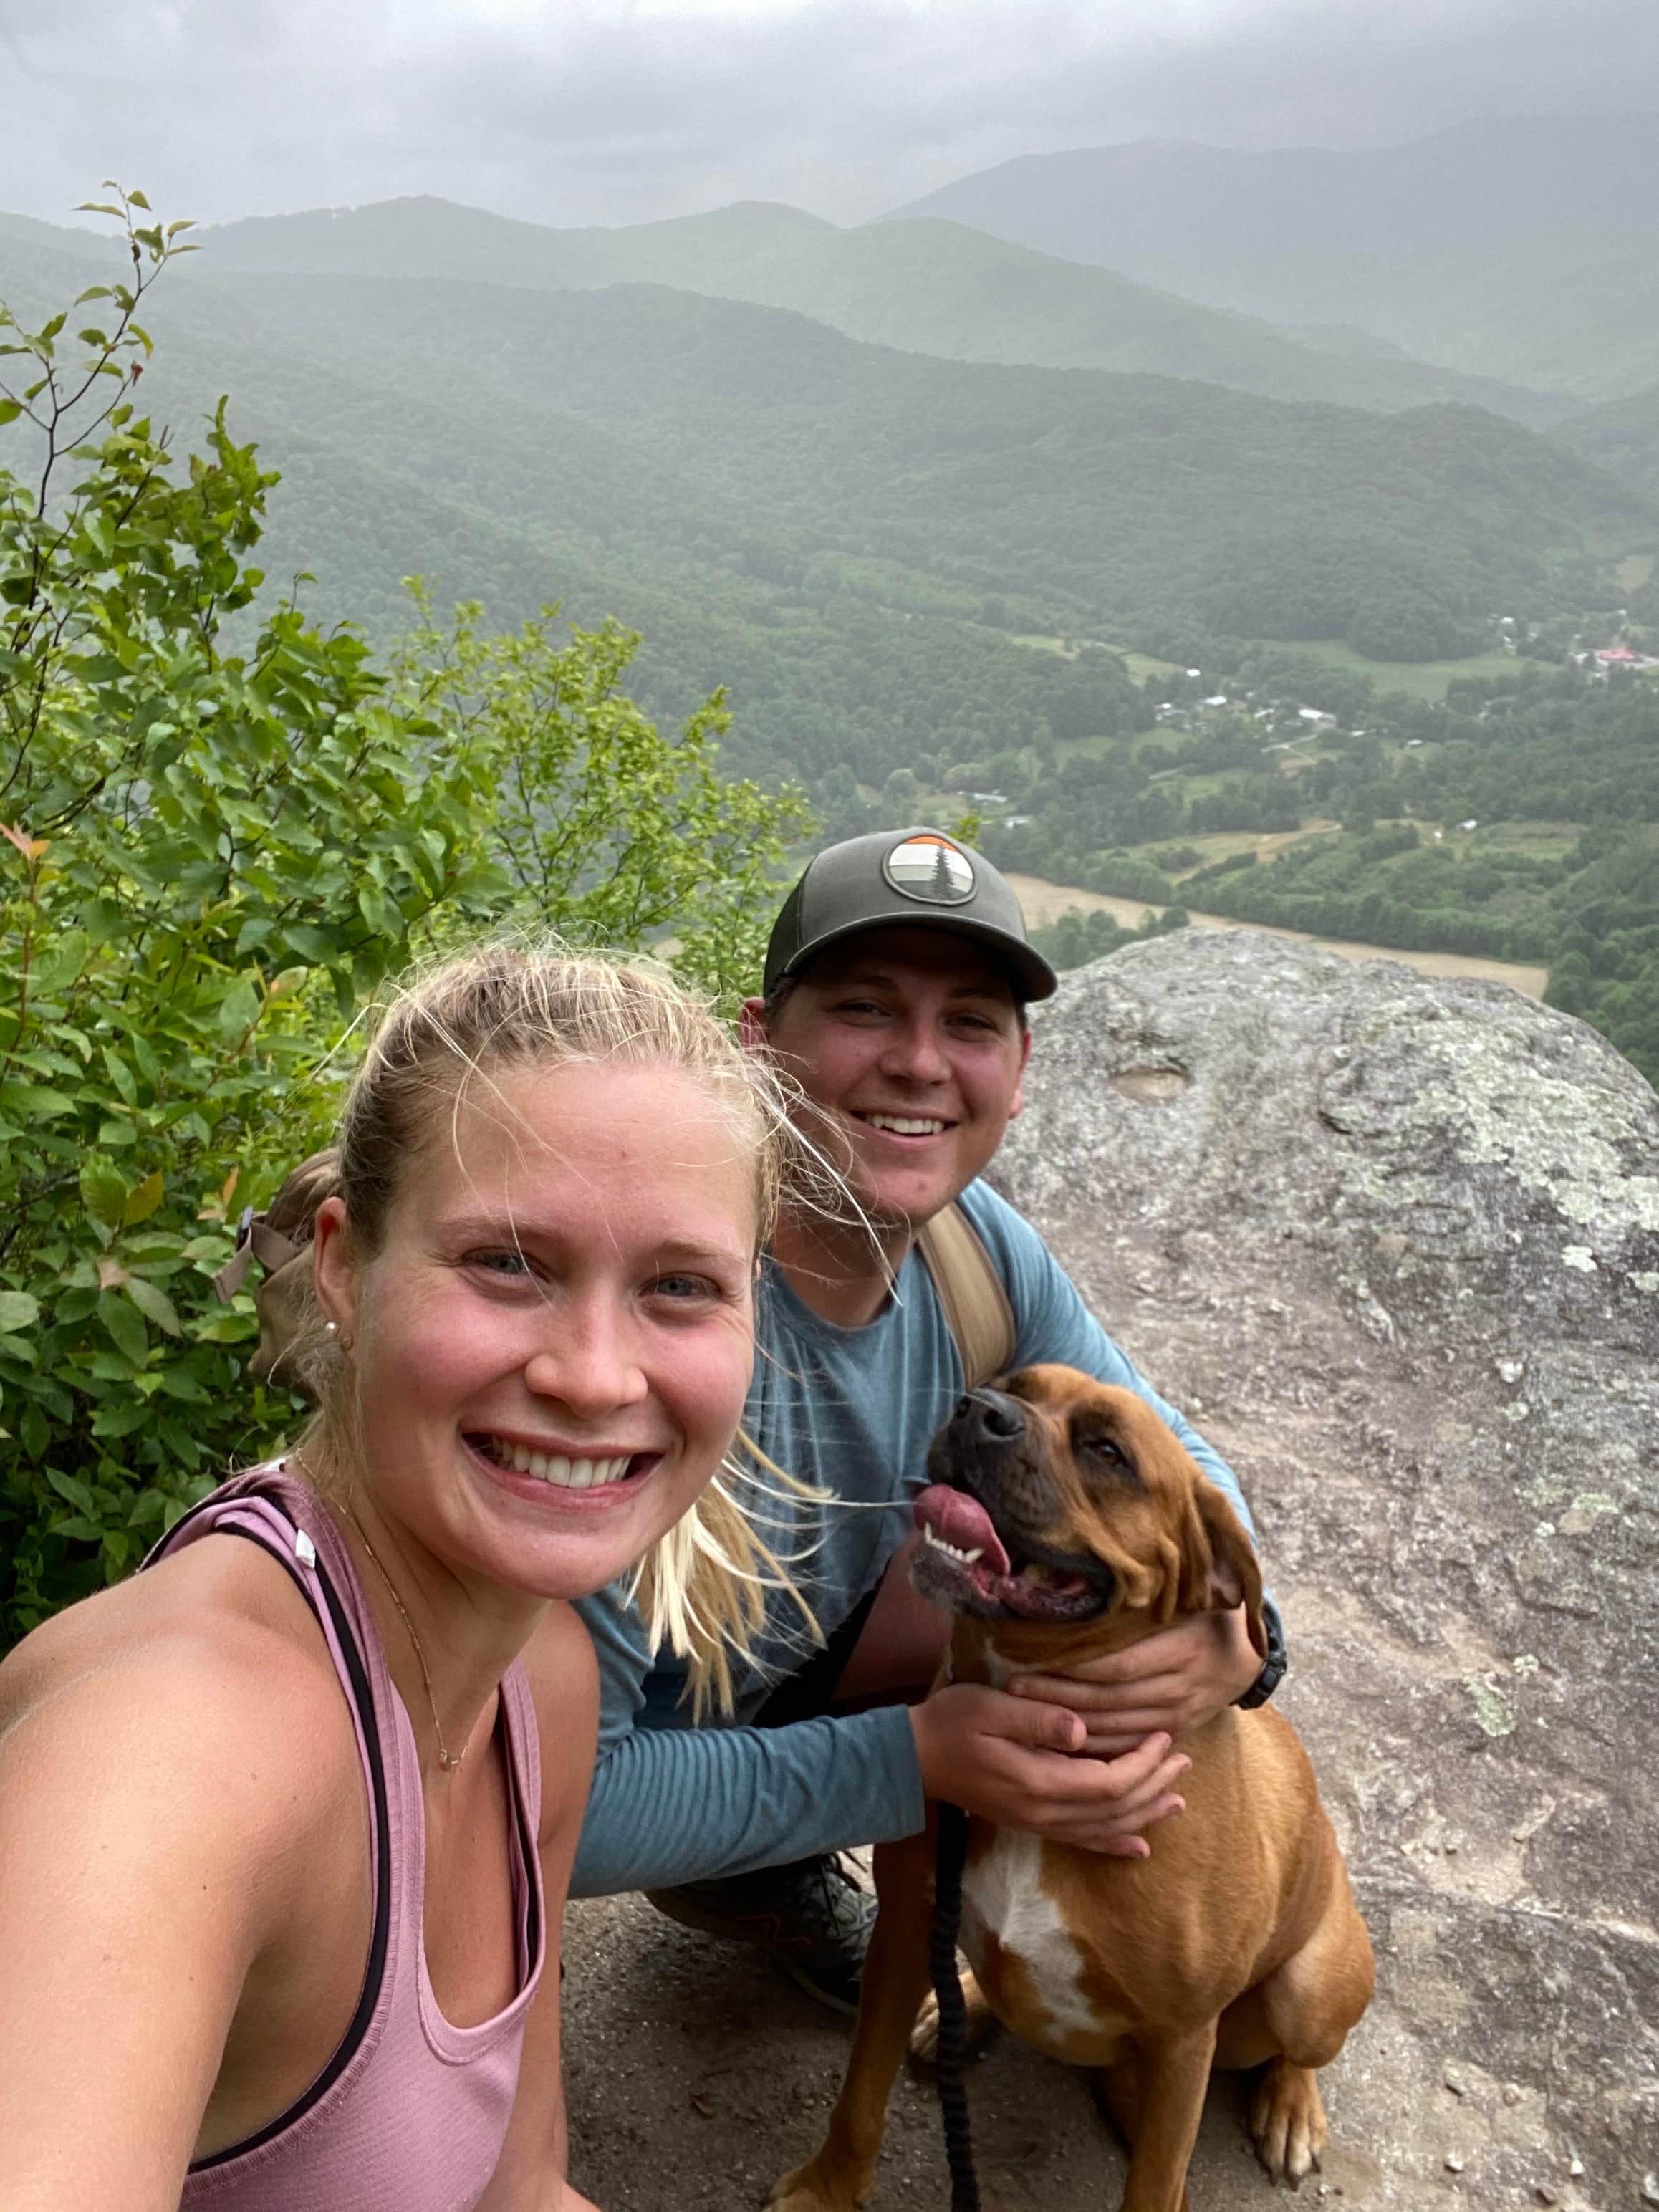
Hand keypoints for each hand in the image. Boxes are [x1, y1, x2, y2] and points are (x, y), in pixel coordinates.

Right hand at [909, 1682, 1188, 1856]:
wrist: (914, 1759)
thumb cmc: (953, 1723)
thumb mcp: (991, 1707)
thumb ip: (1038, 1718)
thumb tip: (1083, 1730)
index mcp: (1039, 1782)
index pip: (1109, 1784)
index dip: (1143, 1764)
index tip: (1163, 1737)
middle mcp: (1044, 1813)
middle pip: (1115, 1810)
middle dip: (1154, 1787)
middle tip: (1184, 1761)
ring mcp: (1038, 1824)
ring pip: (1105, 1830)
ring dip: (1144, 1815)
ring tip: (1177, 1801)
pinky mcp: (1032, 1824)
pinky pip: (1083, 1841)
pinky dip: (1115, 1844)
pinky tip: (1139, 1846)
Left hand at [1006, 1607, 1260, 1757]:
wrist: (1249, 1658)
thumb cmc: (1207, 1618)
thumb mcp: (1185, 1601)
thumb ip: (1142, 1603)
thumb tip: (1088, 1588)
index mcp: (1181, 1651)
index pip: (1119, 1666)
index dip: (1075, 1668)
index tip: (1034, 1660)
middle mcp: (1179, 1687)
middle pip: (1109, 1698)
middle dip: (1059, 1697)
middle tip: (1014, 1689)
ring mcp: (1178, 1715)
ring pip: (1116, 1727)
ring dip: (1069, 1723)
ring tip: (1026, 1712)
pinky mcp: (1174, 1731)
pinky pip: (1129, 1743)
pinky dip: (1095, 1745)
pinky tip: (1061, 1740)